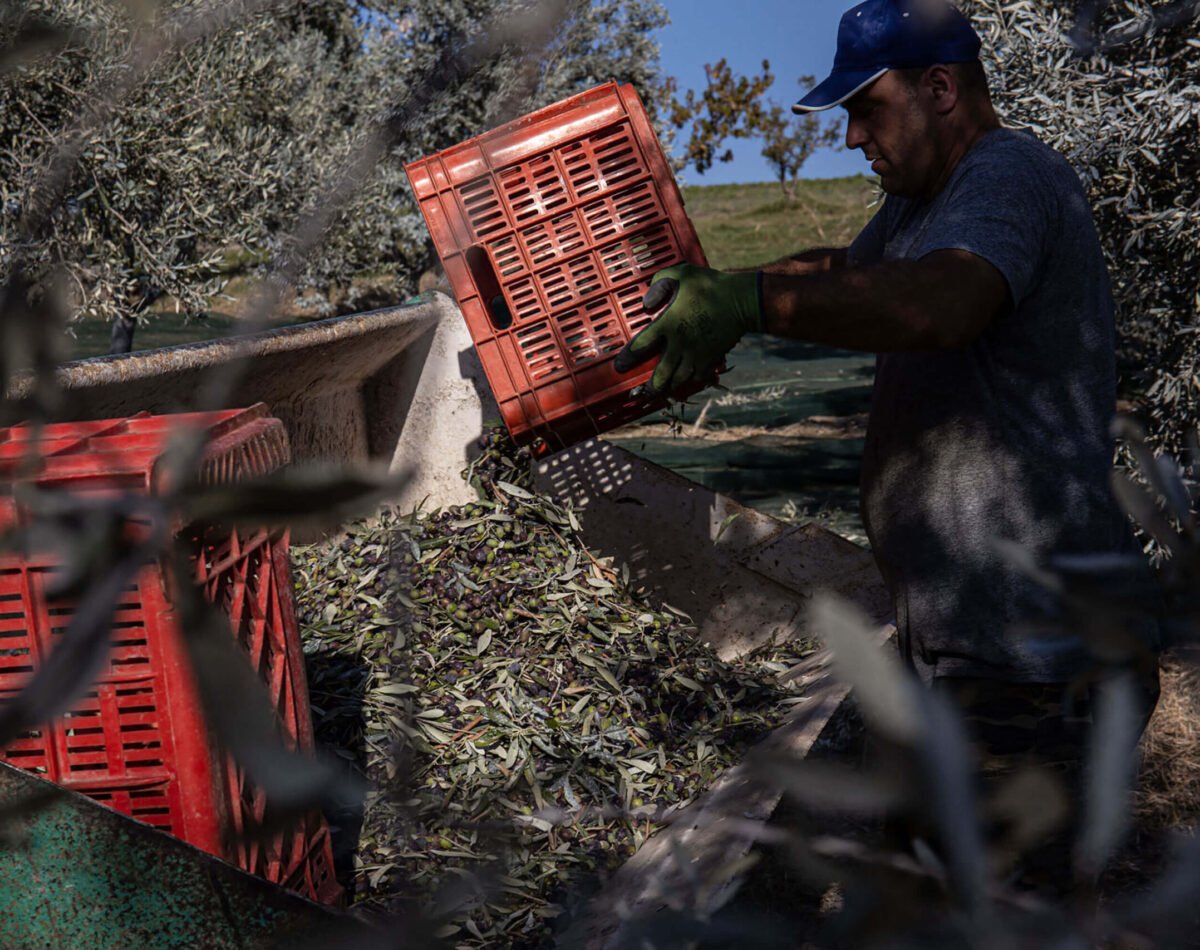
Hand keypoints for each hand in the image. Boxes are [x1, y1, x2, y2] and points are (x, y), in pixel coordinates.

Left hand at [613, 264, 760, 395]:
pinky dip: (690, 382)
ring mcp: (697, 353)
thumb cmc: (710, 285)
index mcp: (669, 323)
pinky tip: (686, 382)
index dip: (629, 357)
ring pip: (679, 379)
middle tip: (643, 393)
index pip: (642, 344)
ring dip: (669, 388)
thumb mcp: (682, 273)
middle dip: (651, 386)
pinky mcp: (711, 358)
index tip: (620, 366)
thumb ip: (659, 283)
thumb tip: (647, 303)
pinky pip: (698, 377)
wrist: (742, 300)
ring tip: (661, 393)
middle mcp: (681, 343)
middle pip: (661, 373)